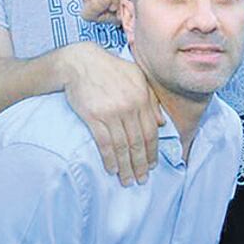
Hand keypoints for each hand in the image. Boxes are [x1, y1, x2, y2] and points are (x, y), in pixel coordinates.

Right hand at [63, 43, 158, 184]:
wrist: (81, 63)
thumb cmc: (112, 70)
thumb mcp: (138, 79)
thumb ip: (151, 101)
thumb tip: (162, 123)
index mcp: (142, 98)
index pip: (151, 131)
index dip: (152, 151)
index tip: (152, 165)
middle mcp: (129, 107)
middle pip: (138, 142)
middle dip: (140, 163)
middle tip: (141, 180)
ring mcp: (111, 113)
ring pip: (122, 146)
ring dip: (125, 166)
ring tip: (127, 180)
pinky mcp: (93, 117)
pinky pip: (104, 143)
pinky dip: (109, 158)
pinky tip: (112, 169)